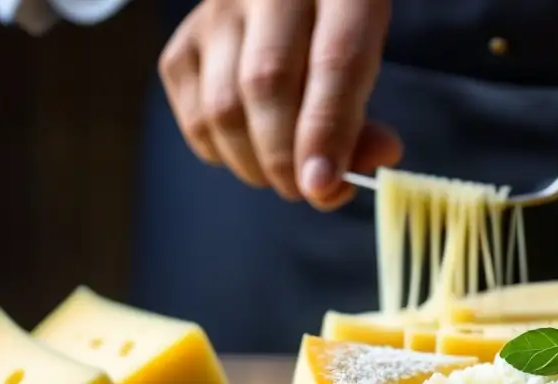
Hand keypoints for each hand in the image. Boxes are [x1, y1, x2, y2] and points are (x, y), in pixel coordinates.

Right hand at [159, 0, 401, 208]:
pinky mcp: (184, 43)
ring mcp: (216, 13)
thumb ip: (365, 122)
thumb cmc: (338, 32)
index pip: (335, 60)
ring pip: (223, 107)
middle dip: (287, 158)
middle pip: (267, 84)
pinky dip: (225, 154)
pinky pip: (195, 118)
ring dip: (256, 165)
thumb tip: (334, 184)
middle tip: (309, 190)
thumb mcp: (373, 65)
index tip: (325, 186)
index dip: (328, 132)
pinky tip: (251, 153)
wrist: (291, 2)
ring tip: (284, 175)